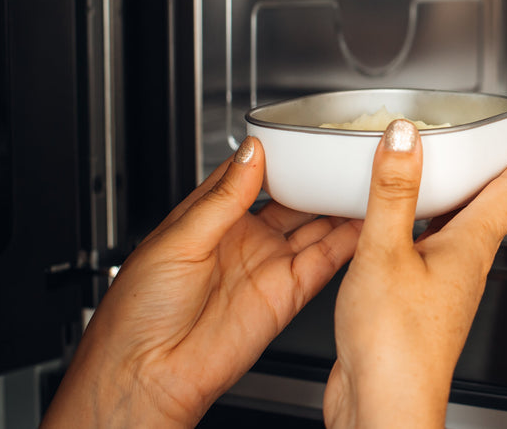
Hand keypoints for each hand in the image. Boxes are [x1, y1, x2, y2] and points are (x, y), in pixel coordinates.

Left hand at [41, 137, 360, 428]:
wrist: (149, 372)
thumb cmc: (140, 311)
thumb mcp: (179, 239)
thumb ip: (223, 198)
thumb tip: (251, 154)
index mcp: (210, 219)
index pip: (252, 175)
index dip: (278, 155)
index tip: (304, 135)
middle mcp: (244, 239)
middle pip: (293, 199)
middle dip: (320, 178)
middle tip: (347, 156)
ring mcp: (268, 265)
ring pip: (316, 226)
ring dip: (340, 205)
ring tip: (366, 179)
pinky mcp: (288, 293)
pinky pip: (326, 260)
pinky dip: (349, 240)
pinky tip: (365, 219)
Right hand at [322, 120, 506, 428]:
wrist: (384, 407)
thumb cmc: (397, 347)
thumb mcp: (388, 252)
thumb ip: (394, 192)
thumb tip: (405, 137)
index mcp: (469, 249)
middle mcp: (463, 268)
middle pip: (487, 212)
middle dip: (494, 180)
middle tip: (500, 154)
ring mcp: (442, 290)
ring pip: (457, 233)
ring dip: (457, 204)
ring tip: (449, 181)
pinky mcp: (417, 307)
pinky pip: (425, 254)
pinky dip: (419, 230)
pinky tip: (397, 232)